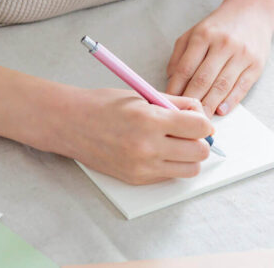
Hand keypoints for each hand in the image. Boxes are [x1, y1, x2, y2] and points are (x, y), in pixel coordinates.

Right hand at [52, 87, 214, 184]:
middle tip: (189, 133)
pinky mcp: (136, 179)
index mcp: (151, 120)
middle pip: (200, 152)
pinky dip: (171, 165)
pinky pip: (169, 176)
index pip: (199, 127)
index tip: (198, 120)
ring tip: (176, 144)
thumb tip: (200, 113)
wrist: (70, 124)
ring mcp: (142, 167)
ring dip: (189, 157)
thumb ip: (175, 103)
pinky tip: (159, 152)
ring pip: (189, 169)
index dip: (203, 122)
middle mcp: (148, 146)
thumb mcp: (142, 95)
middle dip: (200, 141)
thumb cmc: (103, 105)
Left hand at [165, 0, 273, 116]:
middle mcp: (223, 44)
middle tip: (183, 116)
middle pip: (203, 80)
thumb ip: (180, 54)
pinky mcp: (256, 64)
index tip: (170, 103)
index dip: (176, 89)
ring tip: (200, 118)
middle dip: (192, 101)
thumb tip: (171, 81)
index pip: (185, 68)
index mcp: (203, 35)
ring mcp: (241, 54)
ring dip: (209, 105)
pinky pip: (241, 87)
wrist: (253, 11)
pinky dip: (230, 101)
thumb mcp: (195, 32)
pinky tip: (221, 111)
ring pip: (222, 86)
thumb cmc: (219, 26)